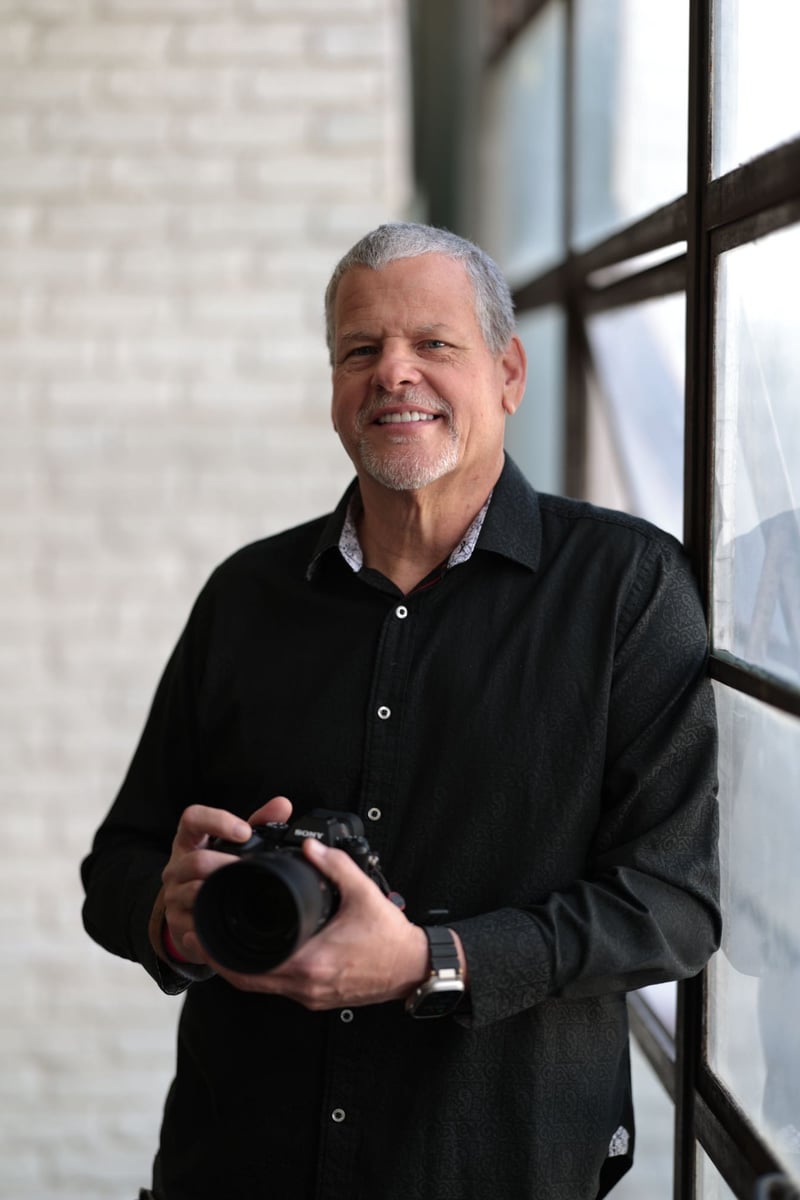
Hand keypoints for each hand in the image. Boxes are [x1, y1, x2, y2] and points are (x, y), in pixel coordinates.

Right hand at [159, 796, 292, 964]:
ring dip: (220, 891)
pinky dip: (213, 919)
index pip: (192, 819)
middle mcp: (177, 866)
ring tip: (242, 891)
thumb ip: (258, 823)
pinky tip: (229, 920)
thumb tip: (282, 805)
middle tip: (249, 868)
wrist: (191, 912)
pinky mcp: (177, 922)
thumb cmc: (215, 870)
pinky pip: (195, 922)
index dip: (217, 821)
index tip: (244, 831)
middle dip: (226, 864)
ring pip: (194, 891)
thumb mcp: (232, 845)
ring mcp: (174, 895)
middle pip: (196, 861)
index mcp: (189, 840)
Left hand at [205, 835, 429, 1008]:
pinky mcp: (316, 999)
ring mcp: (309, 996)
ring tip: (220, 944)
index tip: (204, 931)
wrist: (412, 969)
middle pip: (246, 980)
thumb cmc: (390, 938)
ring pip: (260, 987)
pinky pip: (276, 988)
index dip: (222, 951)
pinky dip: (260, 974)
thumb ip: (336, 865)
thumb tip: (310, 846)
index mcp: (311, 961)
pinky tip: (256, 956)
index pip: (252, 964)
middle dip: (220, 959)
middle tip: (200, 936)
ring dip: (238, 968)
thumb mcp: (364, 894)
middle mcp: (305, 985)